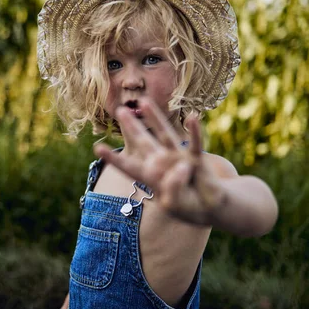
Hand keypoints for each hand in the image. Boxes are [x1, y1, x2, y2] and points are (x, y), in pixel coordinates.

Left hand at [94, 98, 224, 224]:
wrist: (211, 207)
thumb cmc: (189, 206)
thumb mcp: (174, 205)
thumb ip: (173, 189)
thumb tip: (181, 167)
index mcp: (151, 177)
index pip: (129, 166)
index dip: (114, 158)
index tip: (97, 147)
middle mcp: (162, 163)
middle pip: (143, 142)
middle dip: (132, 127)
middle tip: (119, 110)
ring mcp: (178, 158)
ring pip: (164, 134)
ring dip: (154, 118)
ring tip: (144, 101)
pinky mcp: (195, 158)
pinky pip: (194, 144)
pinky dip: (194, 132)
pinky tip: (192, 118)